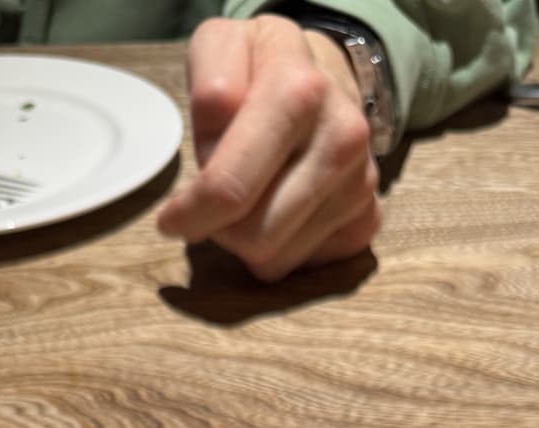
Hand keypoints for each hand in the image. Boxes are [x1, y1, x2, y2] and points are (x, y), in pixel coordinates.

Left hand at [157, 15, 381, 282]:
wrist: (328, 74)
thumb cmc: (261, 69)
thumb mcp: (221, 49)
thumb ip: (208, 93)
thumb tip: (213, 159)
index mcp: (298, 92)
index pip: (230, 188)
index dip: (190, 214)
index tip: (170, 220)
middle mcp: (341, 139)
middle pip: (254, 237)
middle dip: (219, 230)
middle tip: (212, 203)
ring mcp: (361, 184)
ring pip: (277, 261)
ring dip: (248, 241)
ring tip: (250, 199)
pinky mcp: (368, 219)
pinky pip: (304, 266)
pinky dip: (281, 248)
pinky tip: (279, 210)